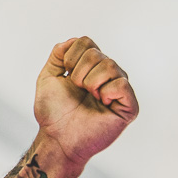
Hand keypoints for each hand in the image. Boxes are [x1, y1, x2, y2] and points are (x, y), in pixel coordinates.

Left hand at [34, 36, 138, 166]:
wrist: (57, 137)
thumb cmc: (53, 112)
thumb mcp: (48, 77)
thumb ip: (58, 56)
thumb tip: (72, 40)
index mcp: (90, 67)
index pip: (86, 42)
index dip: (71, 58)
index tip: (66, 77)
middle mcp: (108, 75)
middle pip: (96, 53)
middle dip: (78, 72)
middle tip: (78, 90)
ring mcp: (119, 89)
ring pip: (110, 66)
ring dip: (90, 82)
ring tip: (89, 97)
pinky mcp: (129, 106)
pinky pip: (121, 85)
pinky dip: (105, 92)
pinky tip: (102, 103)